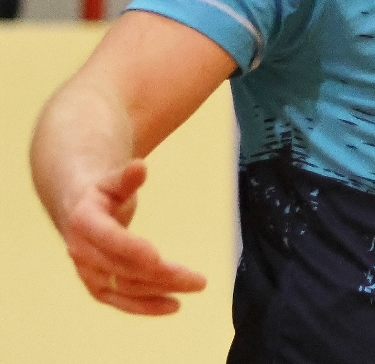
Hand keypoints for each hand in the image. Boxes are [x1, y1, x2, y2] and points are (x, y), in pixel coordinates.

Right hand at [61, 159, 206, 314]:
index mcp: (84, 221)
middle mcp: (82, 251)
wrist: (77, 210)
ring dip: (160, 291)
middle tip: (198, 279)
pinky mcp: (97, 286)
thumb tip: (139, 166)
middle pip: (123, 268)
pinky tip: (173, 305)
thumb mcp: (113, 180)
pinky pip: (120, 300)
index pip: (108, 238)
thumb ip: (126, 177)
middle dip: (161, 275)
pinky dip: (145, 306)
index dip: (130, 248)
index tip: (158, 257)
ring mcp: (88, 272)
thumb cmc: (103, 193)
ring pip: (125, 288)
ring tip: (194, 287)